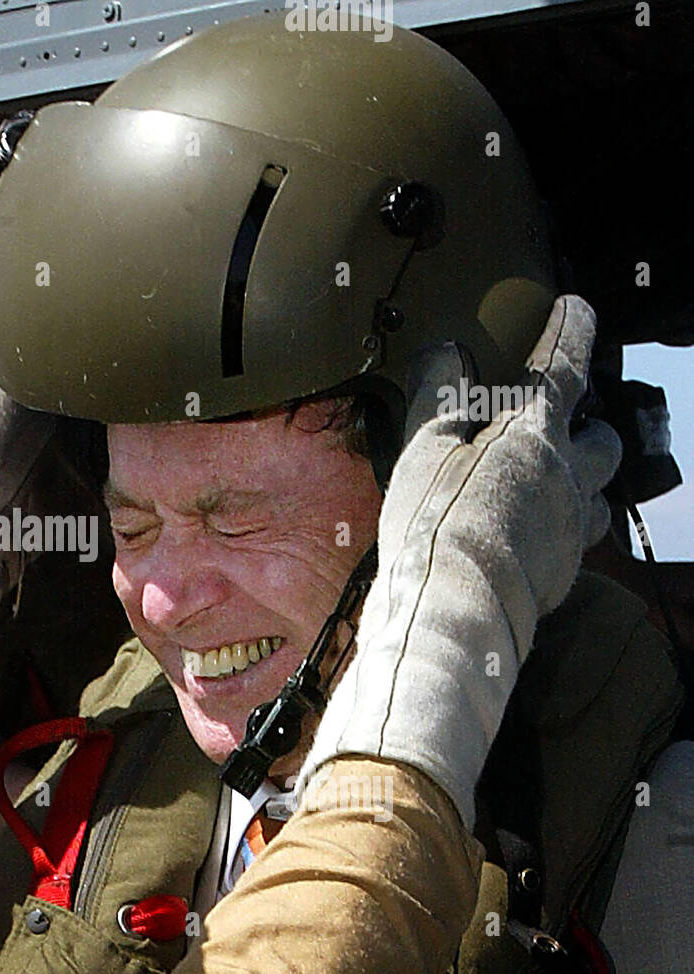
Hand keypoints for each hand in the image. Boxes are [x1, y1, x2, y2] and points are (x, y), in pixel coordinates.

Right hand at [297, 295, 622, 828]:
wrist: (451, 612)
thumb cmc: (435, 525)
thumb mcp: (423, 448)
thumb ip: (439, 395)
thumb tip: (447, 351)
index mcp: (534, 434)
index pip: (565, 368)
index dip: (571, 332)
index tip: (574, 309)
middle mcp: (567, 478)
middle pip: (604, 440)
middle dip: (588, 426)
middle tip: (560, 424)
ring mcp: (570, 530)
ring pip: (601, 497)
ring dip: (583, 483)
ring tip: (551, 484)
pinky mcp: (562, 574)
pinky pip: (576, 542)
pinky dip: (560, 528)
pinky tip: (528, 534)